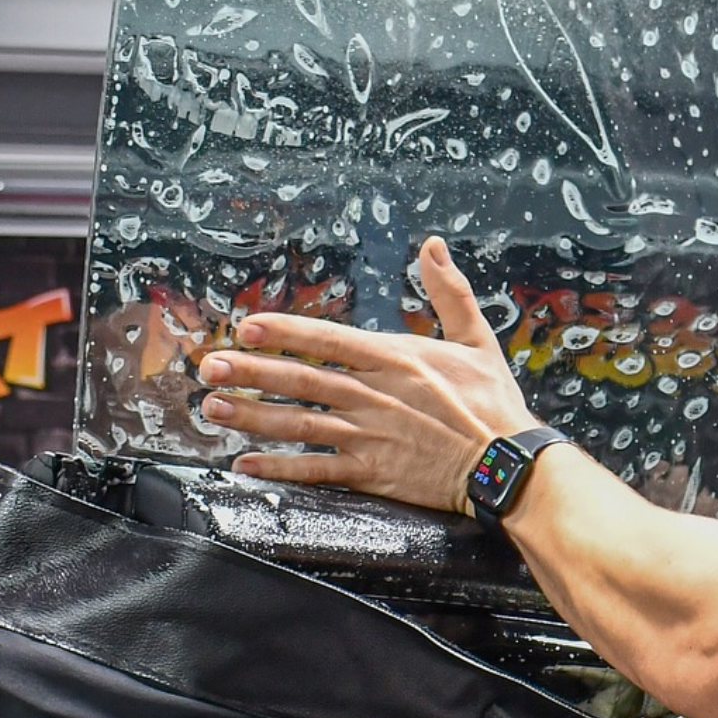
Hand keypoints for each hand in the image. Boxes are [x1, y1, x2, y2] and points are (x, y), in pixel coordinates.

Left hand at [197, 236, 537, 512]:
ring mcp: (370, 435)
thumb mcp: (476, 338)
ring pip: (299, 423)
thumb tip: (432, 245)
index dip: (284, 333)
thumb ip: (449, 291)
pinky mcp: (372, 472)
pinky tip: (246, 464)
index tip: (246, 326)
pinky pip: (316, 470)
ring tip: (214, 407)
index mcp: (396, 358)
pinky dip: (279, 468)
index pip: (328, 339)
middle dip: (252, 372)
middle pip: (302, 380)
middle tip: (210, 366)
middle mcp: (375, 394)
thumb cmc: (493, 402)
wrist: (508, 463)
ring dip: (253, 416)